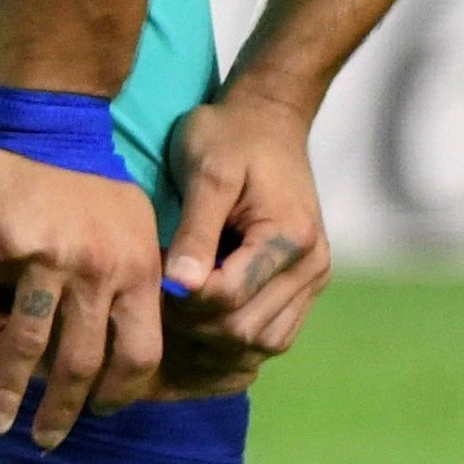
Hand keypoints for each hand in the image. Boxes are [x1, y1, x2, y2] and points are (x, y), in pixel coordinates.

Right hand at [0, 147, 167, 442]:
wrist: (53, 121)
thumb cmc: (98, 181)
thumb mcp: (139, 228)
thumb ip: (139, 279)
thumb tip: (133, 341)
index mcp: (138, 270)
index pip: (139, 351)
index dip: (119, 391)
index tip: (101, 413)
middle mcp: (97, 271)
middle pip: (80, 360)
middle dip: (61, 410)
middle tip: (43, 440)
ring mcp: (48, 258)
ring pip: (26, 341)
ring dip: (6, 390)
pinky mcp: (3, 242)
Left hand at [162, 87, 333, 366]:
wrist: (270, 117)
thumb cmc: (231, 134)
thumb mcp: (206, 170)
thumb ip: (195, 230)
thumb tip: (179, 287)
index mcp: (290, 236)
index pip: (229, 299)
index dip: (182, 302)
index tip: (150, 279)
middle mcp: (312, 265)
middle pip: (244, 332)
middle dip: (193, 325)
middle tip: (155, 297)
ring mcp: (313, 279)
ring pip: (261, 345)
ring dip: (213, 340)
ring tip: (178, 310)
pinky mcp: (305, 286)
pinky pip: (271, 336)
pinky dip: (235, 340)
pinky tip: (203, 320)